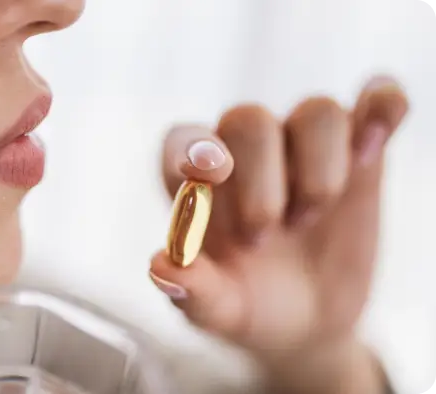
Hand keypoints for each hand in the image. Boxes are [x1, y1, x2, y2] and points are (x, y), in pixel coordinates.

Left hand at [150, 76, 407, 391]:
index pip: (183, 141)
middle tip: (261, 236)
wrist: (308, 324)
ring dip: (320, 170)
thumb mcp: (220, 310)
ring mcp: (304, 145)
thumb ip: (192, 290)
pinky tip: (372, 146)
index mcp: (196, 181)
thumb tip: (162, 264)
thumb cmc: (249, 306)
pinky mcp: (360, 149)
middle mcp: (246, 151)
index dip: (193, 150)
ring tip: (308, 221)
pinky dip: (383, 107)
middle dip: (259, 180)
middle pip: (248, 119)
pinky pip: (377, 100)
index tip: (210, 172)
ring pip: (317, 111)